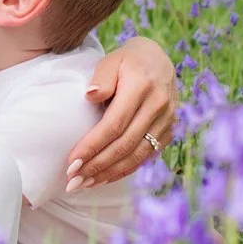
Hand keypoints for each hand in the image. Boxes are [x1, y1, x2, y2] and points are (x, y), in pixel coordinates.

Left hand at [66, 35, 179, 190]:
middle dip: (98, 166)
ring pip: (138, 155)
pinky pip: (147, 156)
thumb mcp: (111, 60)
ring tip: (86, 184)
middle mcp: (159, 105)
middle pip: (125, 144)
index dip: (93, 146)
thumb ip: (101, 77)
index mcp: (142, 86)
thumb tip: (90, 96)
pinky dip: (126, 169)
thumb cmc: (127, 61)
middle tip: (74, 181)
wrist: (158, 60)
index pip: (114, 124)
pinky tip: (106, 178)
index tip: (72, 162)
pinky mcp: (170, 130)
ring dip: (110, 173)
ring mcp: (168, 120)